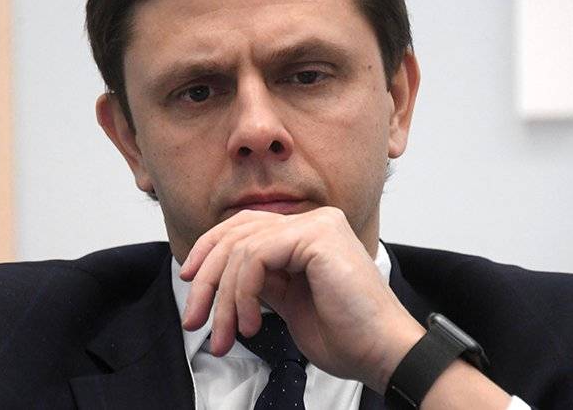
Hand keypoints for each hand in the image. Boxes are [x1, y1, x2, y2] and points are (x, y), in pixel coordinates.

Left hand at [179, 206, 424, 391]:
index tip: (190, 285)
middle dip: (207, 280)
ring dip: (224, 299)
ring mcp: (317, 224)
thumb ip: (261, 280)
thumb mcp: (288, 302)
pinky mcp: (317, 236)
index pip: (244, 228)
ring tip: (225, 335)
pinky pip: (256, 257)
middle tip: (194, 320)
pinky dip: (242, 294)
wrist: (381, 352)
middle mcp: (314, 220)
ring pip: (241, 249)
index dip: (209, 252)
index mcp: (308, 233)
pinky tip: (250, 324)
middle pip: (236, 234)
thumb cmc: (344, 335)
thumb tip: (221, 277)